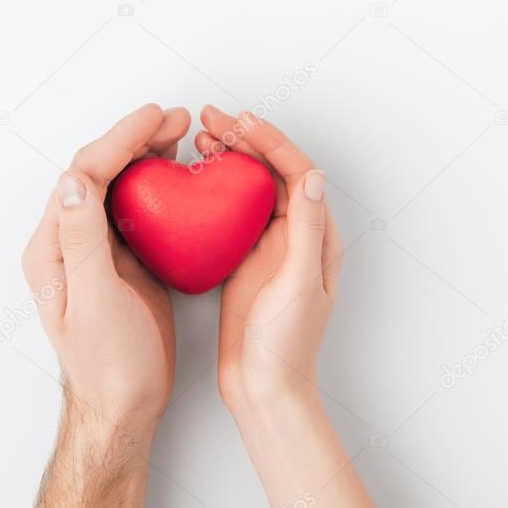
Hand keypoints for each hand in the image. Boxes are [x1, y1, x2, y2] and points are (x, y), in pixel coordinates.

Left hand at [22, 103, 189, 507]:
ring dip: (148, 156)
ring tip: (183, 135)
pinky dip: (161, 186)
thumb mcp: (94, 300)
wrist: (123, 406)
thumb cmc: (109, 364)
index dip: (119, 140)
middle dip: (136, 139)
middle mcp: (71, 242)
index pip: (84, 175)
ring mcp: (98, 251)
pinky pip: (139, 211)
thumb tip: (77, 178)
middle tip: (178, 119)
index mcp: (54, 247)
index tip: (155, 117)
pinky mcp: (124, 263)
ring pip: (120, 187)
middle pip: (100, 172)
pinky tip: (183, 178)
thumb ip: (83, 238)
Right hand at [196, 105, 375, 507]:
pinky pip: (228, 214)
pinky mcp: (241, 262)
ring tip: (198, 139)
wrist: (263, 388)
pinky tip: (191, 181)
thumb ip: (306, 230)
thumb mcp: (300, 284)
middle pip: (270, 172)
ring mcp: (266, 248)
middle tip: (208, 119)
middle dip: (243, 140)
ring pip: (247, 189)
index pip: (296, 172)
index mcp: (316, 237)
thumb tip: (311, 175)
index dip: (269, 141)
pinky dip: (212, 191)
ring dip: (226, 160)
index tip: (239, 121)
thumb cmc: (287, 345)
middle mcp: (295, 236)